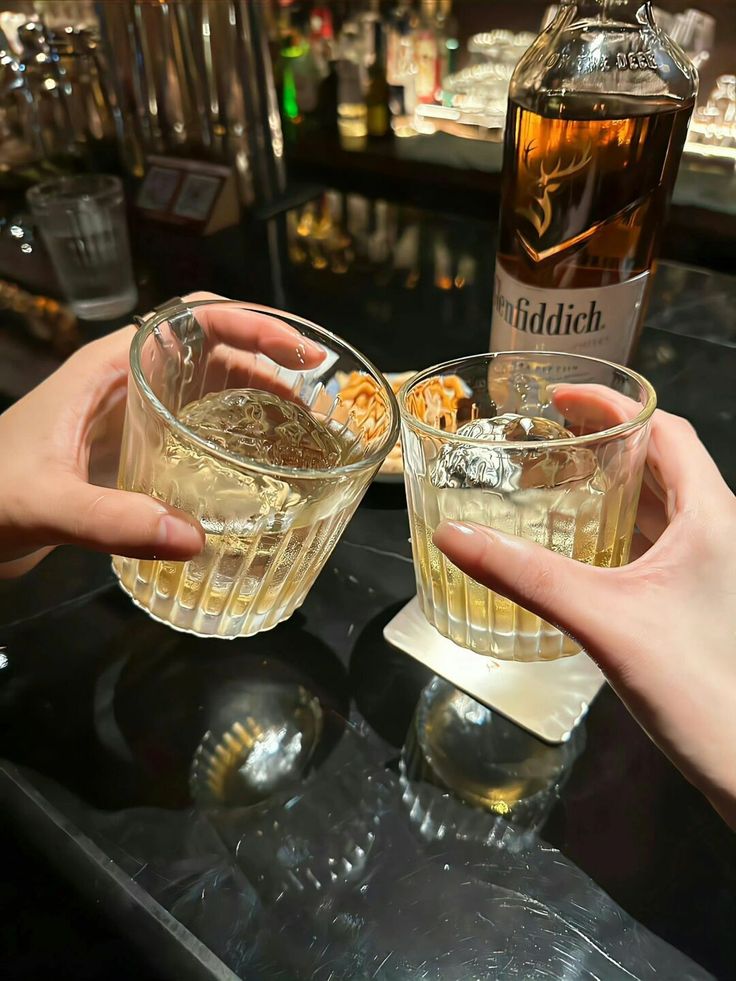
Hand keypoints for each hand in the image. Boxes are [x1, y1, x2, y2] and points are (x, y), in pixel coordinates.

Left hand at [0, 292, 323, 577]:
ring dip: (252, 401)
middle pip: (207, 353)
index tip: (297, 354)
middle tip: (316, 396)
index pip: (187, 321)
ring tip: (300, 429)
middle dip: (265, 364)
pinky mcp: (127, 457)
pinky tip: (254, 469)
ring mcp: (126, 422)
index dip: (249, 325)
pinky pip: (190, 434)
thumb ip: (113, 519)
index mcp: (105, 369)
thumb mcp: (46, 503)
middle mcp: (122, 386)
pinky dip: (228, 440)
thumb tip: (195, 539)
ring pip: (202, 393)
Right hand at [434, 410, 735, 828]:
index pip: (665, 429)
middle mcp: (720, 531)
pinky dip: (623, 529)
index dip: (611, 404)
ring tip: (557, 483)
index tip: (559, 399)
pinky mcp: (703, 600)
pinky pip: (662, 544)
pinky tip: (586, 549)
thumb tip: (454, 535)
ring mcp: (715, 568)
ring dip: (614, 487)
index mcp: (712, 514)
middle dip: (606, 442)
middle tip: (548, 438)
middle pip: (662, 462)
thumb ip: (525, 575)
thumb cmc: (699, 688)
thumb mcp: (601, 620)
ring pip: (664, 505)